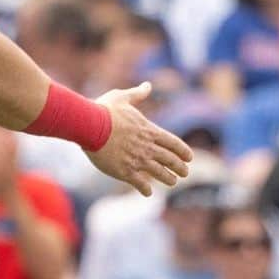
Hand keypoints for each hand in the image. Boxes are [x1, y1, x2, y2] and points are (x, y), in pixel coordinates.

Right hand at [85, 82, 191, 196]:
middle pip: (170, 160)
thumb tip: (147, 86)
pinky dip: (145, 189)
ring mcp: (137, 160)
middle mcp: (147, 147)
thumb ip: (137, 94)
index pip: (173, 143)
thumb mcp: (122, 97)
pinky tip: (148, 192)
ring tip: (172, 182)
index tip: (189, 158)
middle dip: (180, 167)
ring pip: (159, 173)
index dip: (183, 151)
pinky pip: (140, 184)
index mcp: (149, 130)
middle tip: (185, 173)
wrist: (89, 126)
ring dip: (168, 179)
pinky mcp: (125, 171)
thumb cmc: (104, 110)